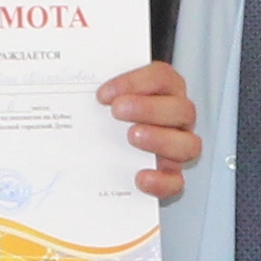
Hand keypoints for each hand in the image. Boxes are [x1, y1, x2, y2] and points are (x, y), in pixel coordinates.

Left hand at [98, 62, 201, 202]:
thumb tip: (72, 82)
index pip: (162, 78)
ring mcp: (177, 148)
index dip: (136, 82)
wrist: (101, 150)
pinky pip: (176, 182)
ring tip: (132, 137)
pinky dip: (161, 181)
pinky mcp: (169, 176)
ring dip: (161, 140)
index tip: (105, 93)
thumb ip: (96, 91)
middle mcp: (176, 119)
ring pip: (188, 144)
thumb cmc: (106, 117)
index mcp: (164, 92)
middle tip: (117, 110)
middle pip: (182, 109)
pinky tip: (140, 177)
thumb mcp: (100, 98)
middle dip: (149, 108)